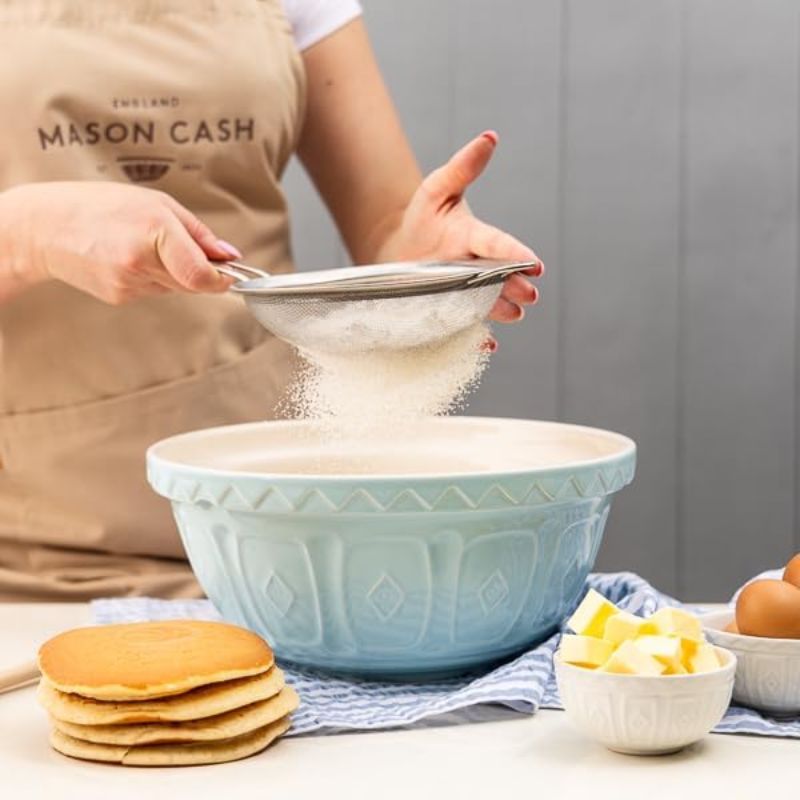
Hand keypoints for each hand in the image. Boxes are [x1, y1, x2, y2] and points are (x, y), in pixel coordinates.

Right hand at [1, 182, 238, 303]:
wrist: (45, 227)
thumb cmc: (100, 206)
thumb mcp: (156, 203)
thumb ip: (198, 233)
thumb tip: (229, 255)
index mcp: (155, 230)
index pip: (202, 275)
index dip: (222, 279)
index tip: (230, 274)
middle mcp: (141, 261)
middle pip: (193, 283)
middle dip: (198, 271)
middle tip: (182, 248)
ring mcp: (129, 283)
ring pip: (174, 288)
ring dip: (173, 272)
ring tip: (146, 247)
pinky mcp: (119, 297)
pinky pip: (153, 291)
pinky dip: (151, 277)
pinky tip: (128, 258)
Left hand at [373, 131, 543, 323]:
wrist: (398, 251)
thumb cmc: (422, 218)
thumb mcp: (437, 189)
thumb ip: (462, 167)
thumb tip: (489, 137)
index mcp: (477, 238)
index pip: (498, 245)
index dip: (515, 254)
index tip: (533, 263)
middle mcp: (478, 268)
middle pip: (500, 279)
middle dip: (515, 287)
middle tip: (529, 295)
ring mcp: (467, 292)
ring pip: (489, 304)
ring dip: (502, 310)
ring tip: (514, 314)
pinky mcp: (455, 312)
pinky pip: (468, 327)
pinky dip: (478, 338)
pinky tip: (486, 344)